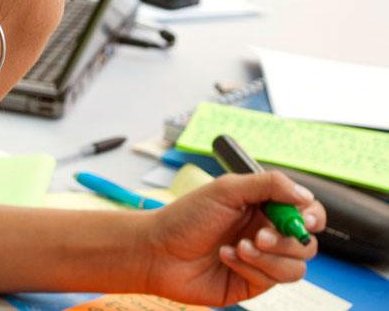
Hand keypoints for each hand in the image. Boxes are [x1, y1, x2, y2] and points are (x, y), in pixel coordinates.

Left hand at [142, 172, 325, 306]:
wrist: (158, 250)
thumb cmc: (186, 217)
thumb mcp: (226, 190)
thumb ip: (269, 185)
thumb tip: (305, 195)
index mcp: (262, 207)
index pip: (306, 212)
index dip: (311, 216)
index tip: (302, 217)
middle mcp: (265, 233)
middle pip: (305, 242)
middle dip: (286, 240)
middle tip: (259, 235)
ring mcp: (260, 260)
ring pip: (295, 267)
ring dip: (268, 257)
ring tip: (238, 247)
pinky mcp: (251, 283)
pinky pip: (272, 280)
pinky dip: (250, 267)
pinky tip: (226, 257)